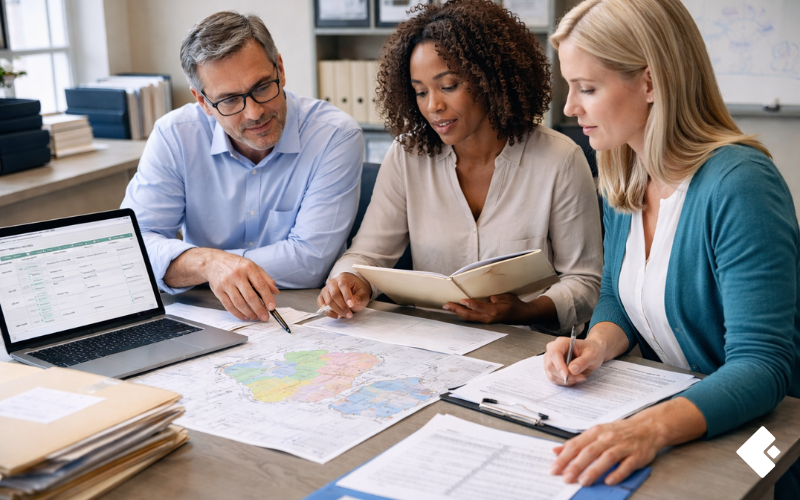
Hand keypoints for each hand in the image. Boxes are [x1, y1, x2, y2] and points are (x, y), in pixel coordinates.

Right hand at [164, 248, 278, 321]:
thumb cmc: (236, 264)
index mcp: (248, 267)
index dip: (268, 298)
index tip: (272, 307)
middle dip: (259, 309)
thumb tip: (275, 292)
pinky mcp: (218, 291)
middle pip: (250, 296)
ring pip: (239, 303)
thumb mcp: (253, 266)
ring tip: (255, 317)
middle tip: (265, 317)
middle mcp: (237, 275)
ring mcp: (226, 283)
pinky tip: (244, 316)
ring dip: (249, 313)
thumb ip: (265, 278)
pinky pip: (229, 306)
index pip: (261, 285)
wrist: (213, 262)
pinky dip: (238, 313)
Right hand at [317, 273, 370, 318]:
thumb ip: (360, 298)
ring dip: (336, 311)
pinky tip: (337, 315)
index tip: (351, 305)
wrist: (352, 290)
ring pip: (328, 301)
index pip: (343, 285)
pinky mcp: (322, 297)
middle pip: (334, 294)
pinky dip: (329, 312)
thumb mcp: (364, 294)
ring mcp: (326, 289)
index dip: (347, 295)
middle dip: (342, 306)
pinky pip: (322, 305)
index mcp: (344, 277)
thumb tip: (354, 302)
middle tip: (349, 314)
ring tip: (345, 315)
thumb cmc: (357, 291)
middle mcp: (332, 282)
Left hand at [442, 294, 535, 323]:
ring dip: (457, 312)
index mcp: (495, 311)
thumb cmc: (515, 304)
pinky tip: (457, 311)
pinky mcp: (485, 321)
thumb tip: (490, 298)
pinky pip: (472, 319)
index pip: (479, 307)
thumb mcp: (509, 298)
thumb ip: (499, 298)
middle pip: (469, 315)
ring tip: (448, 307)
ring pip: (469, 318)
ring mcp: (486, 321)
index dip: (470, 304)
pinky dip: (463, 314)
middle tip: (446, 305)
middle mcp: (488, 318)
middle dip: (456, 310)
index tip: (461, 300)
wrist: (522, 315)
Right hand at [543, 337, 605, 385]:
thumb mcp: (592, 355)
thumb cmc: (592, 350)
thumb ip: (583, 362)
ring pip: (552, 374)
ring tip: (580, 377)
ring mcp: (551, 360)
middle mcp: (553, 350)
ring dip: (566, 380)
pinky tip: (574, 378)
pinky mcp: (552, 369)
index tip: (567, 375)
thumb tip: (572, 369)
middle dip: (565, 375)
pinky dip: (565, 382)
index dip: (558, 365)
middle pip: (550, 365)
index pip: (554, 353)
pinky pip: (554, 379)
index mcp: (562, 342)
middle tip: (580, 377)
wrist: (592, 353)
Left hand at [550, 417, 663, 485]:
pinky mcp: (636, 456)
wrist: (647, 427)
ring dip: (594, 470)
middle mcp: (608, 438)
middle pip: (589, 451)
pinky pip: (626, 465)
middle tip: (566, 478)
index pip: (576, 444)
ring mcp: (623, 446)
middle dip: (576, 465)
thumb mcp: (595, 432)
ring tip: (583, 481)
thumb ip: (576, 442)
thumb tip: (556, 450)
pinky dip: (617, 473)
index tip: (554, 469)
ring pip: (606, 458)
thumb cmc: (619, 431)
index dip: (564, 457)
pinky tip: (609, 481)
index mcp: (596, 432)